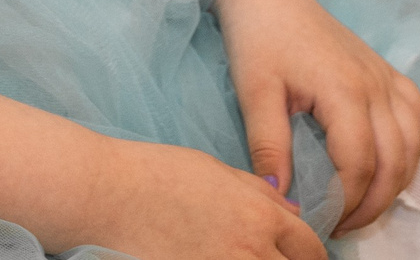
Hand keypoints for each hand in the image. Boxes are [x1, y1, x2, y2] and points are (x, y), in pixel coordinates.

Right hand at [80, 138, 326, 259]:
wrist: (107, 196)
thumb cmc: (156, 174)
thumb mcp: (217, 170)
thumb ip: (259, 194)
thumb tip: (290, 213)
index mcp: (260, 217)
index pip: (311, 249)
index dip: (312, 255)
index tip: (304, 256)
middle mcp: (250, 252)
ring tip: (246, 258)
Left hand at [215, 0, 419, 233]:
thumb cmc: (258, 37)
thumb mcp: (255, 93)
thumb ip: (269, 147)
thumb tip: (281, 198)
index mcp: (345, 91)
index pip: (359, 165)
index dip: (344, 202)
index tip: (321, 221)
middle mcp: (376, 85)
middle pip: (395, 162)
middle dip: (373, 204)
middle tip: (343, 226)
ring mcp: (385, 76)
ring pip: (413, 143)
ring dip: (395, 182)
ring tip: (362, 205)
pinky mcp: (386, 70)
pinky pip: (415, 117)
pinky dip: (409, 149)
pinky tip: (387, 163)